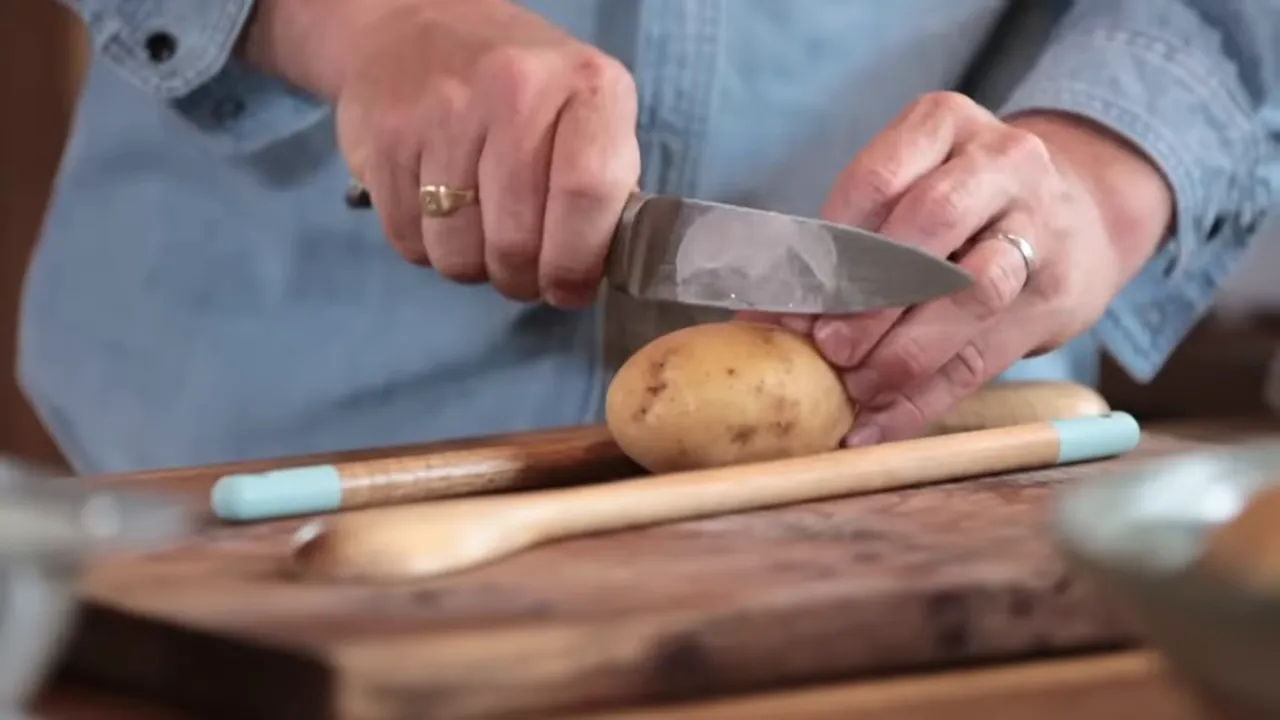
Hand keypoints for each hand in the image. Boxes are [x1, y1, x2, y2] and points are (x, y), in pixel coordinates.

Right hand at [242, 0, 640, 307]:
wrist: (412, 25)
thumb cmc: (520, 87)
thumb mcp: (584, 110)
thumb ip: (603, 184)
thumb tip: (595, 271)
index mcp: (586, 86)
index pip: (588, 196)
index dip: (576, 263)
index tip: (568, 287)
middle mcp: (515, 89)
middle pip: (517, 240)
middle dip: (521, 279)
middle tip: (521, 271)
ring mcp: (443, 111)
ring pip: (458, 253)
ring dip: (470, 265)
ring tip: (479, 233)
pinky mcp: (385, 137)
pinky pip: (409, 241)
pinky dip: (426, 247)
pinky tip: (438, 211)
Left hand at [753, 92, 1171, 444]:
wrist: (1082, 213)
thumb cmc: (960, 204)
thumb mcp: (907, 190)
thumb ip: (841, 246)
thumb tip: (760, 321)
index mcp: (944, 124)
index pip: (876, 180)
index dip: (830, 247)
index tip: (791, 303)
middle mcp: (1003, 163)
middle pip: (932, 224)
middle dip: (871, 295)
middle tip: (828, 347)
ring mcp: (1041, 229)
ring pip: (974, 292)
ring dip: (905, 351)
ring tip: (856, 387)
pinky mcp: (1057, 299)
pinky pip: (985, 357)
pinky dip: (925, 399)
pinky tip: (879, 425)